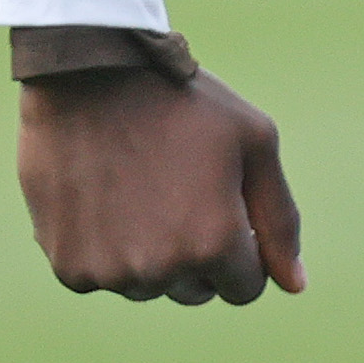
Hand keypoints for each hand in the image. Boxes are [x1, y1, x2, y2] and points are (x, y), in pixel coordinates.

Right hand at [16, 64, 304, 303]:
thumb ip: (280, 220)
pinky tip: (101, 198)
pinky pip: (100, 278)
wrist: (87, 72)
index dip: (239, 247)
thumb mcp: (254, 143)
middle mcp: (162, 269)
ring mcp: (111, 272)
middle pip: (194, 290)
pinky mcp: (69, 266)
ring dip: (147, 254)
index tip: (220, 206)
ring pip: (146, 286)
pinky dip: (102, 249)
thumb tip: (295, 286)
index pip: (245, 287)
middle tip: (175, 191)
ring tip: (136, 190)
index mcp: (215, 244)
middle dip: (194, 253)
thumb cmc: (181, 102)